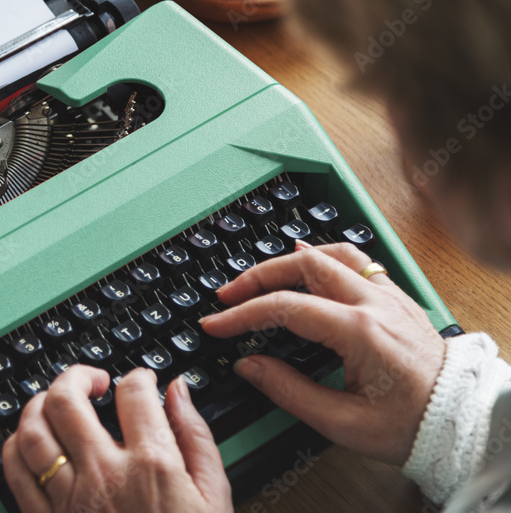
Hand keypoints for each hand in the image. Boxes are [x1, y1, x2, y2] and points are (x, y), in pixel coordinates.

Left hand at [2, 366, 232, 512]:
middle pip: (67, 399)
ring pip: (33, 429)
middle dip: (77, 375)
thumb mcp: (214, 498)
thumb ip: (195, 437)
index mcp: (153, 466)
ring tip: (57, 401)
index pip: (133, 393)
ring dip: (40, 403)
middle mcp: (105, 476)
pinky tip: (33, 440)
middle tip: (93, 380)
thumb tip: (178, 393)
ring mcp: (70, 501)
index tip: (139, 381)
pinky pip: (16, 472)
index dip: (137, 376)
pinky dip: (17, 444)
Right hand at [200, 243, 445, 464]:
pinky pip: (355, 260)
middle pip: (303, 264)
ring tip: (260, 277)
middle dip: (257, 276)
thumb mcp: (343, 422)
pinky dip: (323, 256)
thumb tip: (249, 365)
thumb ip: (289, 391)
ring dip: (287, 260)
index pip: (285, 307)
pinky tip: (307, 262)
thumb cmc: (411, 426)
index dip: (242, 314)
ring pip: (329, 253)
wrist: (462, 422)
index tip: (216, 325)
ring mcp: (387, 294)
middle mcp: (373, 302)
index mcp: (359, 331)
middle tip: (228, 296)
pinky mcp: (395, 297)